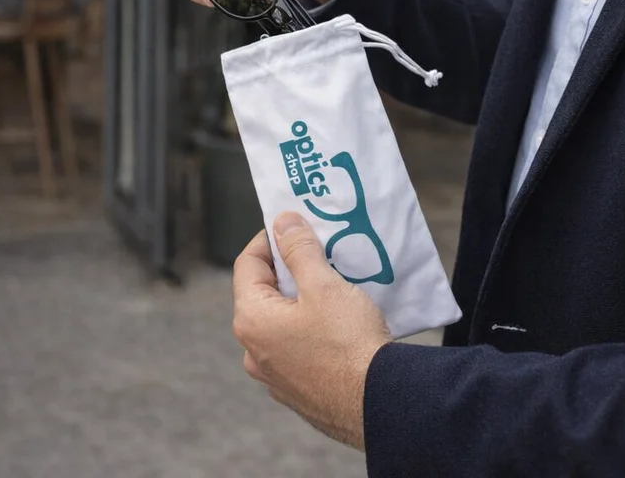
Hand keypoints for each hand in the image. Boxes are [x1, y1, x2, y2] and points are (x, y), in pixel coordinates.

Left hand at [232, 213, 391, 449]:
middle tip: (318, 252)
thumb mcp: (323, 285)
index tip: (295, 226)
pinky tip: (337, 324)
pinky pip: (296, 347)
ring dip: (300, 299)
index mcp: (252, 321)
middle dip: (288, 269)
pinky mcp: (297, 391)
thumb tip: (282, 222)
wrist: (377, 403)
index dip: (269, 238)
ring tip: (332, 285)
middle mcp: (253, 351)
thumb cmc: (347, 342)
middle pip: (263, 293)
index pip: (247, 264)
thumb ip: (298, 249)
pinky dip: (309, 328)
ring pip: (280, 322)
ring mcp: (274, 376)